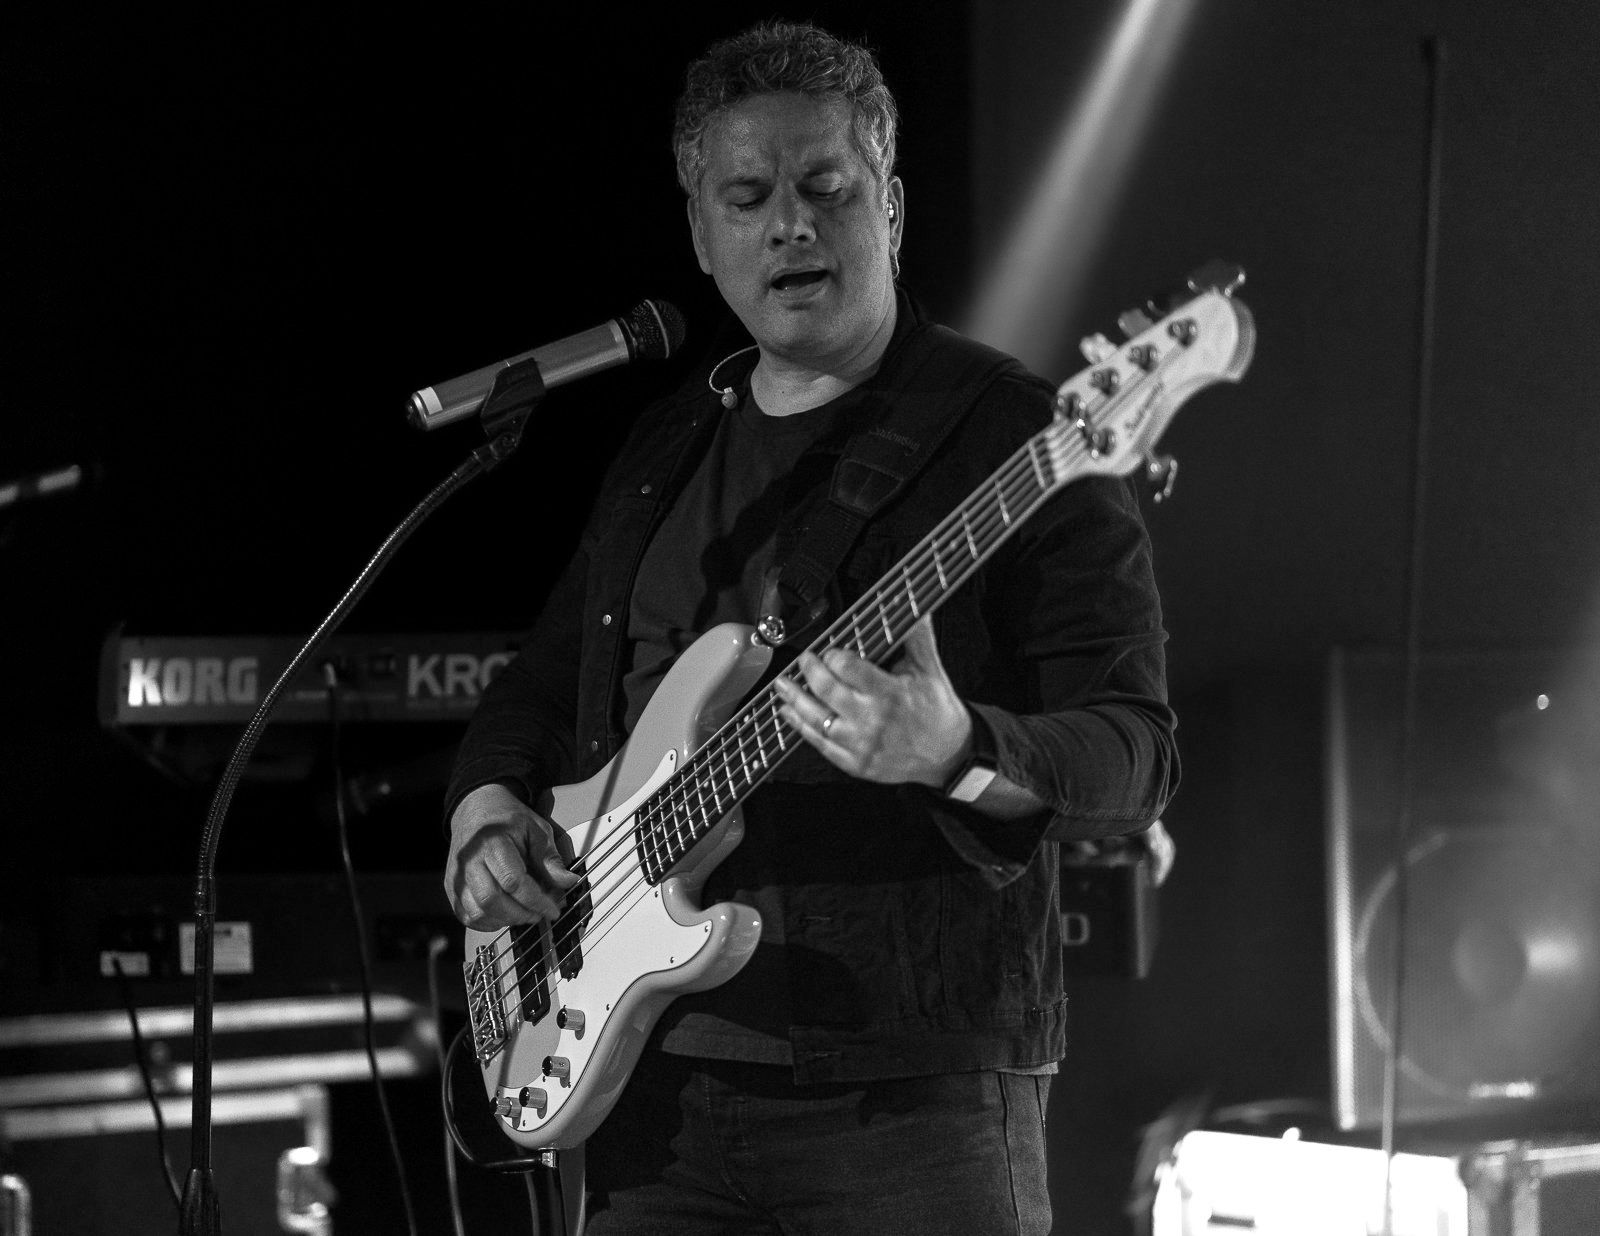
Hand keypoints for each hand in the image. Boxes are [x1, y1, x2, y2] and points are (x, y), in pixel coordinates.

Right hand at [444, 782, 582, 930]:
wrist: (476, 808)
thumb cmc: (506, 819)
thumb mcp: (536, 829)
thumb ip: (549, 858)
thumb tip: (567, 882)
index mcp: (492, 842)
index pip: (513, 881)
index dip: (536, 901)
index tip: (553, 910)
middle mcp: (469, 860)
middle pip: (492, 901)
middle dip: (520, 914)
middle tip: (539, 914)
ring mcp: (456, 875)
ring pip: (477, 912)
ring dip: (505, 920)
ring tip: (523, 913)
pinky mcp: (451, 887)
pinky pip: (466, 916)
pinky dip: (488, 922)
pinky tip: (504, 914)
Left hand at [773, 616, 970, 786]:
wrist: (949, 755)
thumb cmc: (938, 712)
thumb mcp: (930, 671)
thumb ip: (917, 637)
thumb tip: (916, 608)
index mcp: (890, 693)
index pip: (848, 668)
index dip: (832, 656)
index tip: (829, 652)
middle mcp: (872, 720)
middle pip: (827, 691)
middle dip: (809, 672)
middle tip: (804, 660)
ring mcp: (862, 744)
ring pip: (817, 719)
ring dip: (795, 700)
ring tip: (783, 685)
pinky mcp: (856, 763)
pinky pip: (820, 744)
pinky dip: (801, 728)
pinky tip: (790, 714)